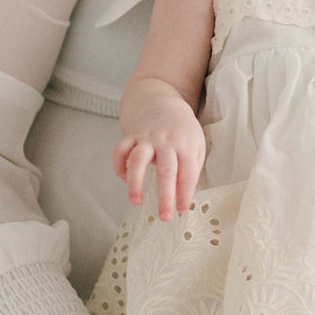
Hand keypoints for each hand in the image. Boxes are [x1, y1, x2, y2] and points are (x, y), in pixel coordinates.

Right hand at [113, 91, 205, 220]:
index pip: (188, 174)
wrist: (159, 97)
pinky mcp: (131, 135)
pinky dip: (119, 165)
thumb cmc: (181, 128)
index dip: (185, 194)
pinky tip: (123, 179)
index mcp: (185, 145)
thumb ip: (192, 166)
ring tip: (135, 201)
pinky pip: (120, 150)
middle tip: (165, 217)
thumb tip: (186, 194)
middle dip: (165, 196)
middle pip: (166, 171)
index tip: (182, 210)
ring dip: (136, 182)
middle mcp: (166, 142)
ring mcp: (146, 138)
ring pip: (138, 160)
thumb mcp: (195, 142)